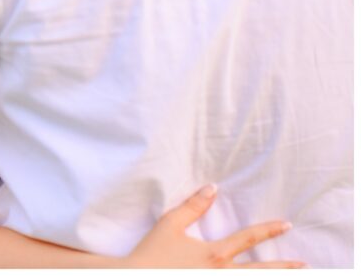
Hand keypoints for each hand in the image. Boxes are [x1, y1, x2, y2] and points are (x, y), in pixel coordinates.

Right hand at [124, 185, 304, 268]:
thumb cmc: (152, 252)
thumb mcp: (170, 224)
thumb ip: (193, 206)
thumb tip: (212, 187)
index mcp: (215, 254)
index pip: (248, 238)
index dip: (269, 230)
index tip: (286, 224)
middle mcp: (221, 274)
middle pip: (260, 271)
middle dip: (283, 267)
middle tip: (303, 264)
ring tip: (290, 274)